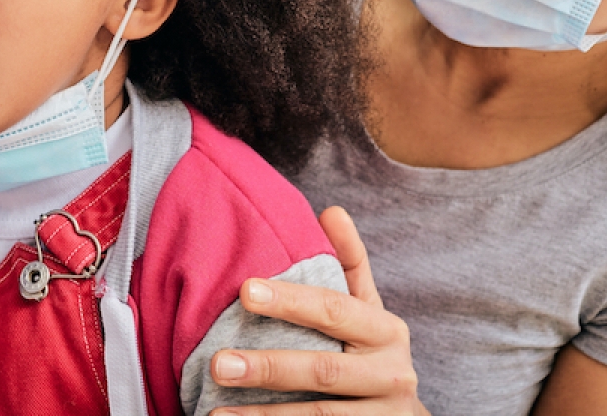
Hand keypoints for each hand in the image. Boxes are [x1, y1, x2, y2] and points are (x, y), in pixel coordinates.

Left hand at [210, 207, 425, 415]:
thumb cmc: (372, 354)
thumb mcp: (368, 310)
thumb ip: (350, 264)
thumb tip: (332, 210)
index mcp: (386, 331)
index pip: (333, 310)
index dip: (290, 300)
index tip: (245, 290)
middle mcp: (391, 375)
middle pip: (322, 371)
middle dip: (269, 368)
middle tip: (218, 364)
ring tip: (216, 415)